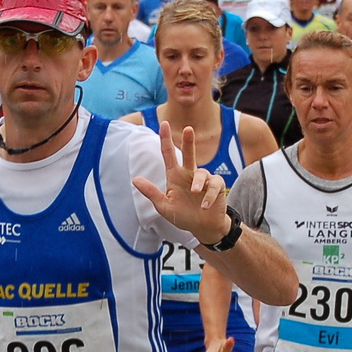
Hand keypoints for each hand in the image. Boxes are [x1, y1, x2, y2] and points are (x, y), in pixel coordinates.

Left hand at [133, 121, 229, 244]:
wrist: (203, 228)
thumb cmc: (183, 216)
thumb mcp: (164, 206)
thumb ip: (151, 193)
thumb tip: (135, 179)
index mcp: (175, 176)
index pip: (169, 154)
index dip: (166, 139)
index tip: (164, 123)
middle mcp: (189, 175)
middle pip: (190, 154)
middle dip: (188, 141)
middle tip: (188, 129)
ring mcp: (204, 180)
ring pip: (202, 173)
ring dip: (198, 183)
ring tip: (196, 193)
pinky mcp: (216, 186)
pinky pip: (214, 184)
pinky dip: (209, 195)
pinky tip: (205, 205)